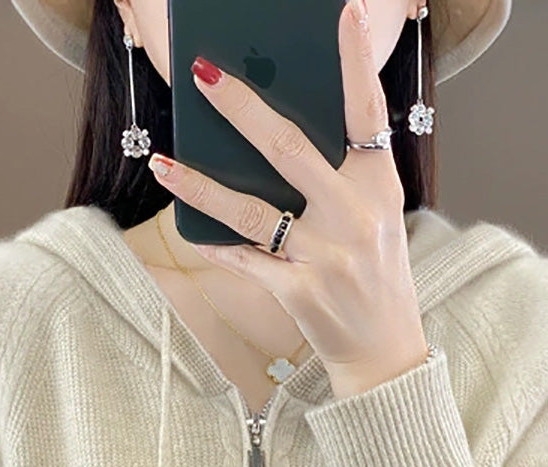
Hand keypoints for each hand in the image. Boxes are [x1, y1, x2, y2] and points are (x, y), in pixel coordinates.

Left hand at [148, 0, 430, 397]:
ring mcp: (326, 256)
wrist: (384, 351)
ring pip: (251, 209)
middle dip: (241, 107)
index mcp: (380, 186)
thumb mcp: (376, 219)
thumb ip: (340, 178)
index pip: (367, 113)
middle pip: (289, 148)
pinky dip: (215, 242)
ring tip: (163, 162)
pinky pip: (245, 258)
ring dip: (200, 183)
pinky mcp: (299, 292)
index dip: (355, 61)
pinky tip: (188, 225)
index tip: (344, 12)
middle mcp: (355, 216)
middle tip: (203, 73)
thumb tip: (273, 137)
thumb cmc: (374, 275)